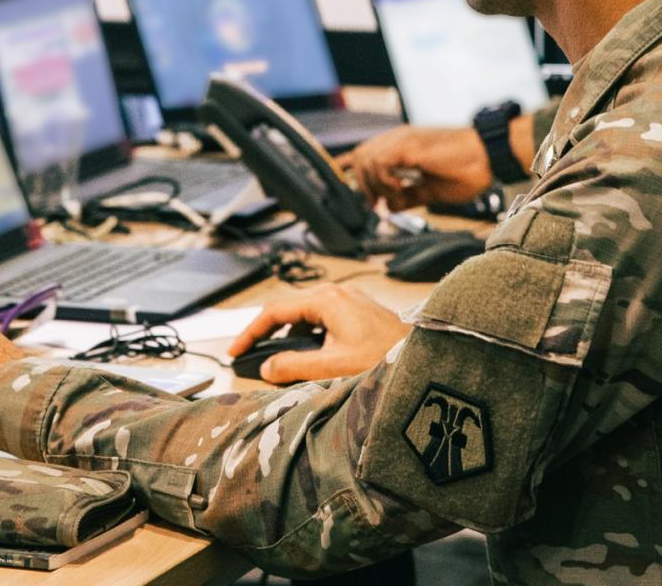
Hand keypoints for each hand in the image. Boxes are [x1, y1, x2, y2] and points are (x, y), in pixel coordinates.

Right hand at [227, 283, 409, 384]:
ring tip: (277, 361)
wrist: (426, 358)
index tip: (235, 351)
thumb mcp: (333, 366)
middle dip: (267, 333)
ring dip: (288, 336)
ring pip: (305, 315)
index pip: (274, 311)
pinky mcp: (358, 313)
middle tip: (250, 356)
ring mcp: (348, 301)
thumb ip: (294, 367)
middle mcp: (335, 294)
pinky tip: (308, 357)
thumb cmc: (386, 358)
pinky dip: (307, 337)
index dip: (251, 332)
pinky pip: (321, 320)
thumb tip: (266, 367)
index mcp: (326, 300)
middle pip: (288, 310)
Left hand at [339, 125, 491, 210]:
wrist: (489, 156)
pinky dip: (385, 180)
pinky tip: (400, 189)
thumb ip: (408, 196)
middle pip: (360, 156)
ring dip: (375, 184)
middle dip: (363, 184)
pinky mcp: (411, 145)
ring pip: (366, 158)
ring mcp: (403, 139)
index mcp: (402, 146)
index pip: (365, 152)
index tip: (346, 189)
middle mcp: (398, 139)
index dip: (349, 168)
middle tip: (377, 204)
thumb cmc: (466, 171)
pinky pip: (381, 161)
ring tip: (395, 196)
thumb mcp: (431, 191)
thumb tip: (388, 208)